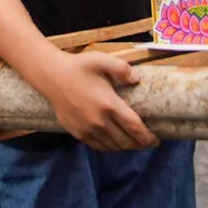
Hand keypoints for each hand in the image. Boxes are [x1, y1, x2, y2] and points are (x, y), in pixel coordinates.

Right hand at [40, 51, 157, 150]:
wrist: (51, 77)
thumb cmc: (78, 67)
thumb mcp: (101, 60)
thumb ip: (122, 69)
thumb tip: (137, 80)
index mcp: (109, 104)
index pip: (134, 127)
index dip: (147, 137)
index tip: (156, 140)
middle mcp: (100, 121)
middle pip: (125, 141)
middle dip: (140, 144)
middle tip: (148, 142)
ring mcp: (87, 129)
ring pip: (112, 146)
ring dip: (125, 147)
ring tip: (134, 143)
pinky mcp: (77, 133)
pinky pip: (98, 146)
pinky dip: (110, 147)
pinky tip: (114, 143)